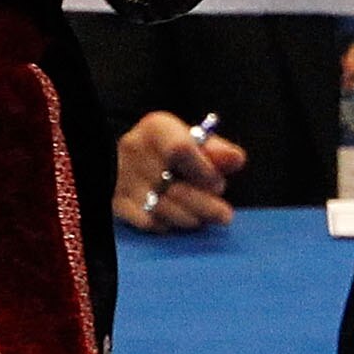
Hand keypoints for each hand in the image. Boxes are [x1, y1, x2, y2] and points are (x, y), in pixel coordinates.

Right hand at [114, 110, 246, 232]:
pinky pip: (148, 222)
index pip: (180, 150)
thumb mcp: (194, 141)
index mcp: (156, 128)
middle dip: (205, 204)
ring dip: (190, 217)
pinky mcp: (116, 202)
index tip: (217, 183)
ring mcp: (122, 177)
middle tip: (224, 214)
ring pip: (162, 208)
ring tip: (202, 217)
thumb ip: (216, 151)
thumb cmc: (171, 149)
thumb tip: (237, 159)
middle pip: (173, 185)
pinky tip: (179, 220)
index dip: (203, 171)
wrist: (129, 159)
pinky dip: (168, 225)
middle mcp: (134, 149)